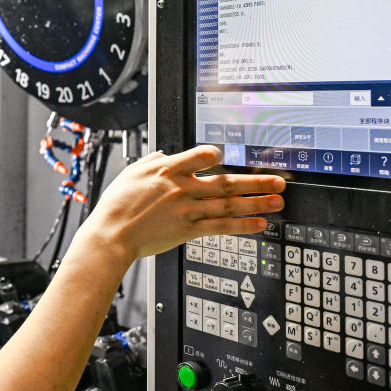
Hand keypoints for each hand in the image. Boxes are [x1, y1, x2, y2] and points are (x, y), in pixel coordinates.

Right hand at [77, 145, 284, 262]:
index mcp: (168, 170)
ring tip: (277, 201)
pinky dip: (242, 225)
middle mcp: (182, 188)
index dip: (217, 155)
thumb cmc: (116, 205)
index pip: (202, 155)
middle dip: (256, 181)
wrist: (111, 235)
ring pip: (229, 204)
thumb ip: (151, 161)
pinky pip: (221, 226)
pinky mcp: (188, 230)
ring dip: (257, 203)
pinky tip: (259, 224)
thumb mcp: (131, 173)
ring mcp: (187, 210)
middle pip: (226, 182)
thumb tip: (163, 154)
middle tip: (279, 181)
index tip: (226, 157)